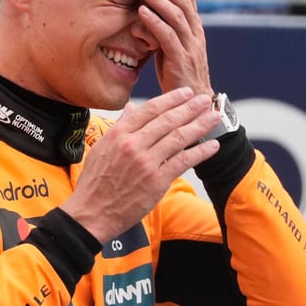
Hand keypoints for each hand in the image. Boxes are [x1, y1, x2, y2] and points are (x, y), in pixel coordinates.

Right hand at [60, 88, 221, 242]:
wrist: (91, 213)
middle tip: (206, 99)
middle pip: (168, 120)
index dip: (171, 99)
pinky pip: (183, 161)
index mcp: (119, 134)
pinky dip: (200, 152)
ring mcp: (146, 163)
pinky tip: (212, 145)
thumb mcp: (101, 148)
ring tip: (213, 117)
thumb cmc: (94, 183)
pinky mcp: (156, 181)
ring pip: (178, 138)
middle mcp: (132, 145)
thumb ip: (119, 126)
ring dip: (199, 125)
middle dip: (190, 108)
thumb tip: (132, 108)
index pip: (150, 109)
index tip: (186, 93)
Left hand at [133, 0, 212, 98]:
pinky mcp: (180, 60)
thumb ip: (167, 31)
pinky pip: (167, 36)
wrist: (193, 104)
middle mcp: (196, 35)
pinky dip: (154, 21)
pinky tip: (141, 12)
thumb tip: (150, 13)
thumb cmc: (179, 76)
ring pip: (176, 16)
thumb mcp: (174, 49)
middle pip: (184, 2)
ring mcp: (190, 47)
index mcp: (196, 30)